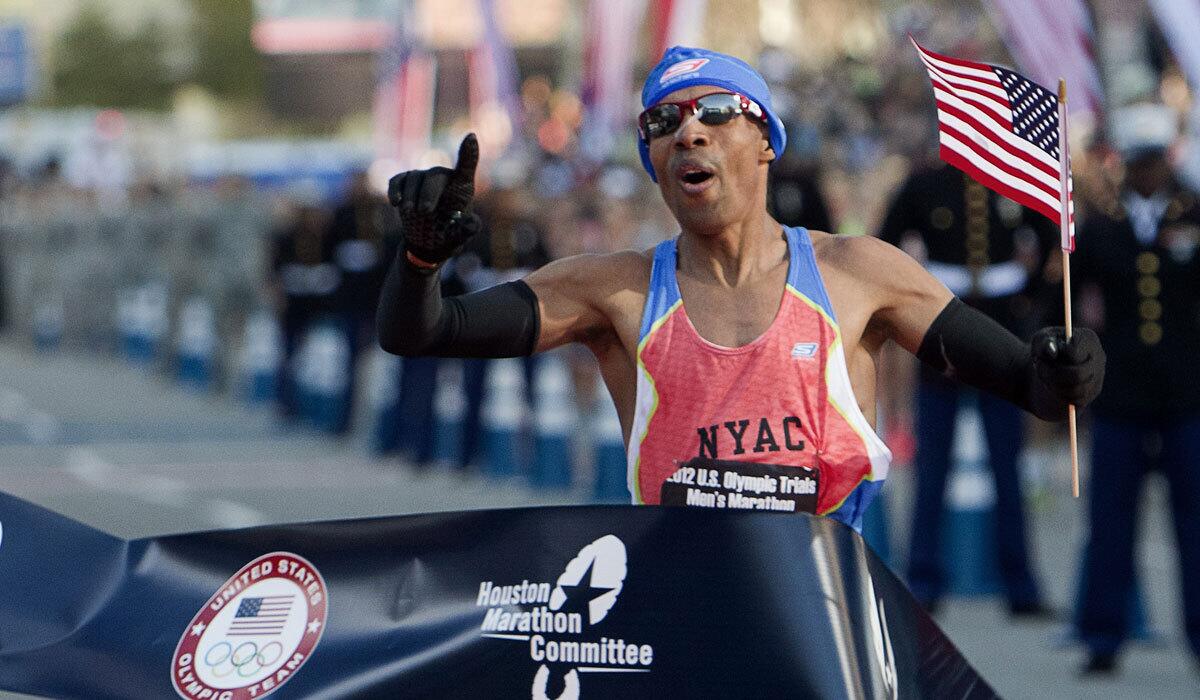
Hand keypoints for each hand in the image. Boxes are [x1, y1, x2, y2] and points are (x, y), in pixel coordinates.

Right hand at [388, 133, 480, 266]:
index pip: (466, 166)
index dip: (469, 152)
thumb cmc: (448, 236)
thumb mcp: (460, 237)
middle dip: (429, 193)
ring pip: (414, 179)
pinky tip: (396, 203)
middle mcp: (442, 177)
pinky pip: (397, 180)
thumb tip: (473, 223)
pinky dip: (395, 190)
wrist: (428, 243)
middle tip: (425, 212)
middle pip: (435, 176)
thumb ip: (467, 231)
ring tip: (411, 213)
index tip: (471, 137)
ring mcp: (422, 178)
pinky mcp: (405, 183)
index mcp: (461, 186)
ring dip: (411, 197)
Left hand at [1031, 327, 1104, 407]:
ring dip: (1054, 386)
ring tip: (1044, 376)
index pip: (1074, 352)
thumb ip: (1044, 343)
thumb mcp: (1040, 341)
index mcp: (1088, 339)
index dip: (1057, 355)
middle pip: (1077, 374)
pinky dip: (1060, 395)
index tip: (1046, 354)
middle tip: (1039, 368)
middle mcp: (1099, 357)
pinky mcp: (1092, 392)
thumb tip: (1052, 352)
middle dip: (1053, 375)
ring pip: (1077, 390)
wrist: (1048, 364)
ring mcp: (1098, 375)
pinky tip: (1053, 385)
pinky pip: (1077, 400)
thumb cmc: (1045, 348)